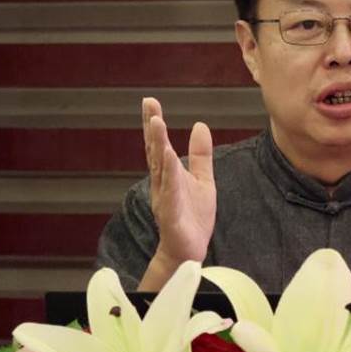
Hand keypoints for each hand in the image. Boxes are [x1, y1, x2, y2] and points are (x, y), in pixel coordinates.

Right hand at [143, 97, 215, 265]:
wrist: (189, 249)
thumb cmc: (192, 216)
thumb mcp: (202, 179)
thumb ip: (200, 155)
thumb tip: (200, 125)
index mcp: (168, 174)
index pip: (159, 145)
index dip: (154, 124)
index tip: (150, 102)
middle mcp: (162, 182)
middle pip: (155, 151)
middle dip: (151, 127)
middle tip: (149, 104)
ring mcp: (164, 196)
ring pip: (160, 167)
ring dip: (157, 144)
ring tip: (156, 123)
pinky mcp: (170, 212)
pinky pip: (169, 190)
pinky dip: (169, 173)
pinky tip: (168, 156)